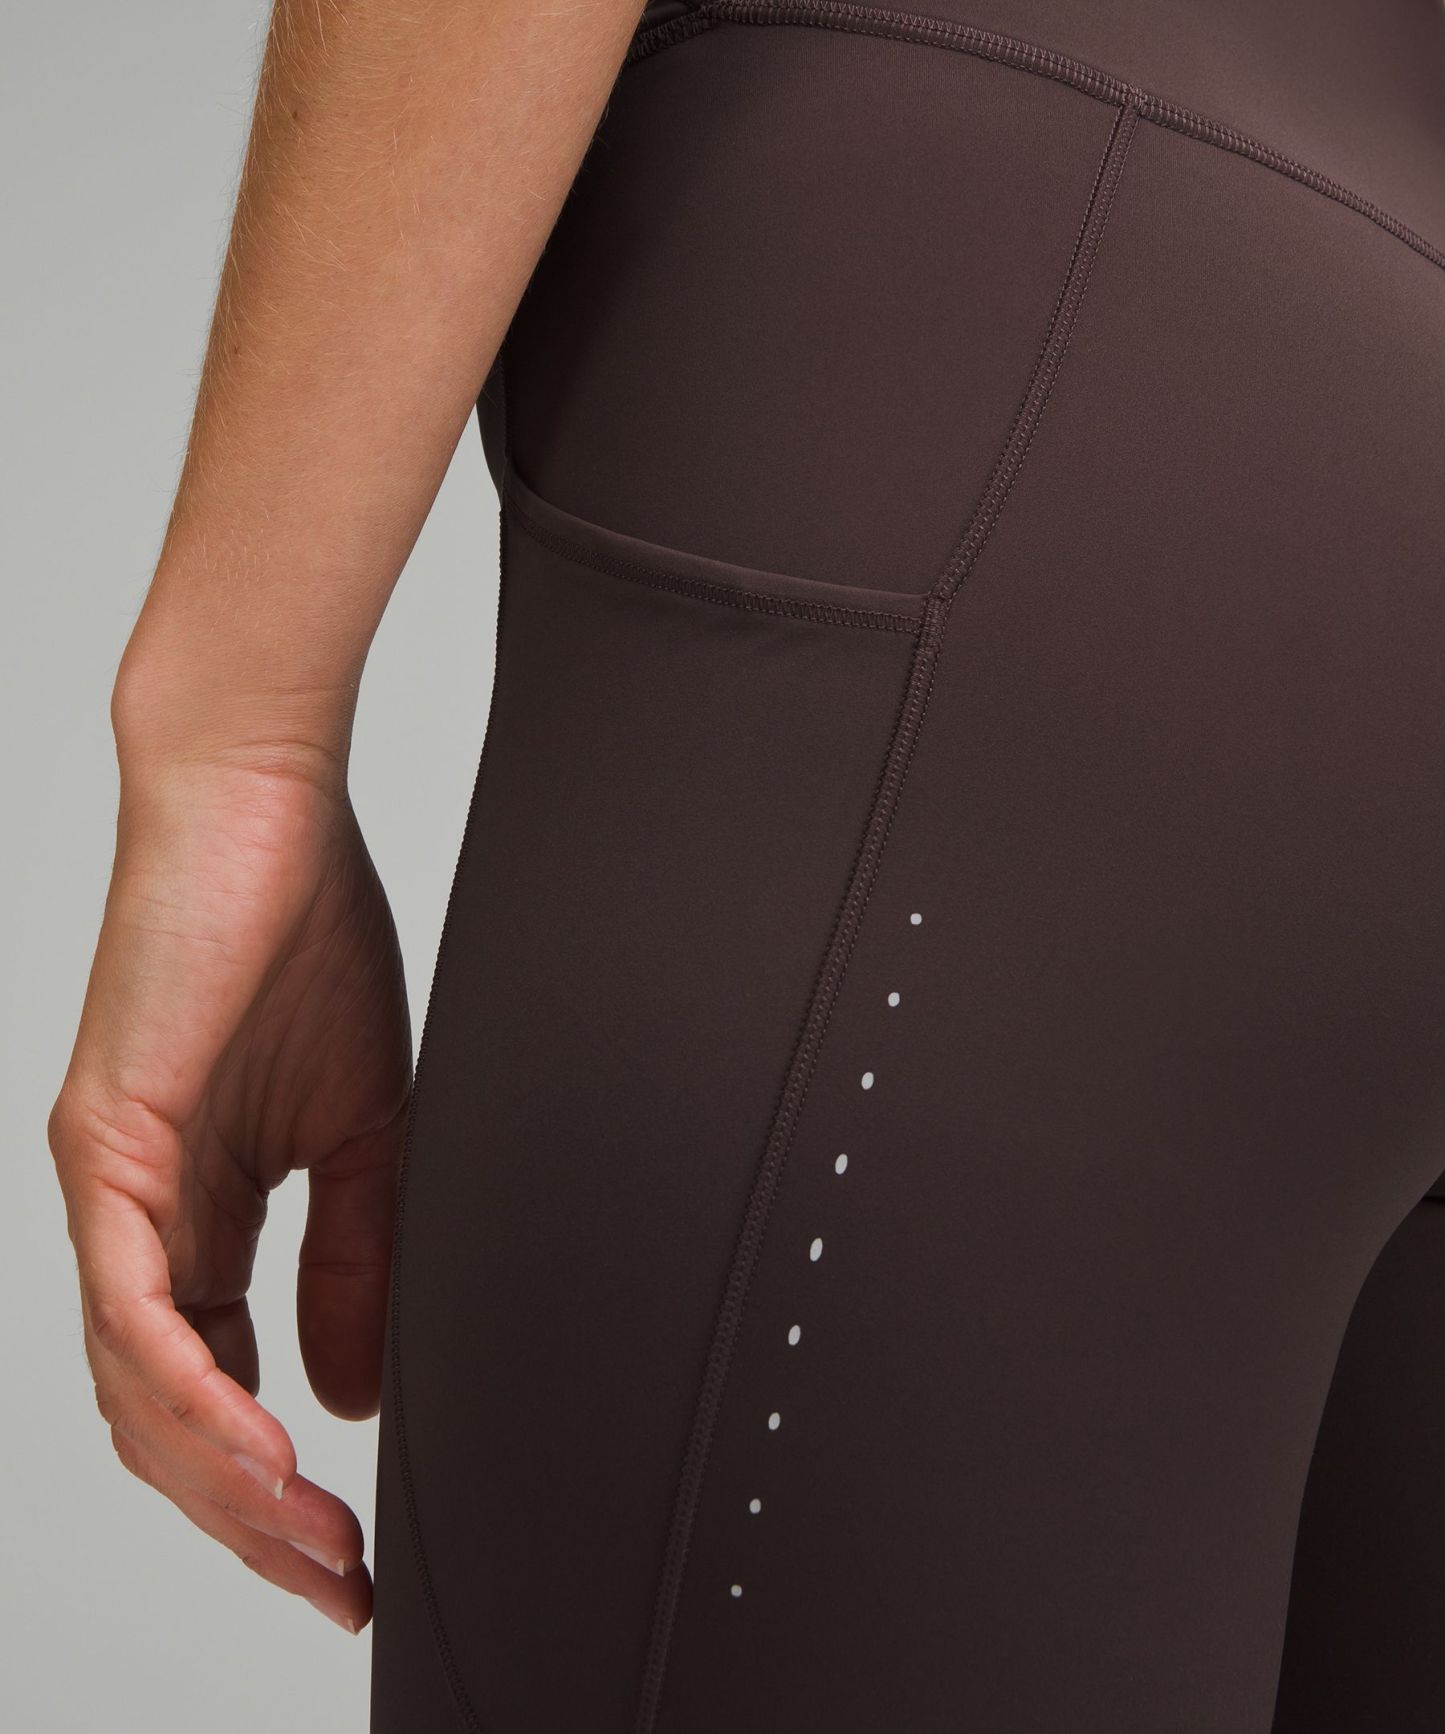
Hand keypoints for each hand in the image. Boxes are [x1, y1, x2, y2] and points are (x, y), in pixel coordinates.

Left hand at [48, 746, 411, 1634]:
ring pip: (137, 1384)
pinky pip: (135, 1302)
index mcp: (193, 1215)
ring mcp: (111, 1185)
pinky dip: (196, 1389)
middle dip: (248, 1519)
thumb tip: (352, 1396)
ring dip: (224, 1481)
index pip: (214, 1389)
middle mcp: (134, 1217)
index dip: (273, 1486)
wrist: (263, 805)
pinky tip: (269, 1448)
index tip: (350, 1548)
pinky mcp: (108, 1140)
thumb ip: (354, 1262)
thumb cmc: (308, 937)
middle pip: (165, 1418)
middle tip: (332, 1579)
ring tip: (310, 1541)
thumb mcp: (364, 1131)